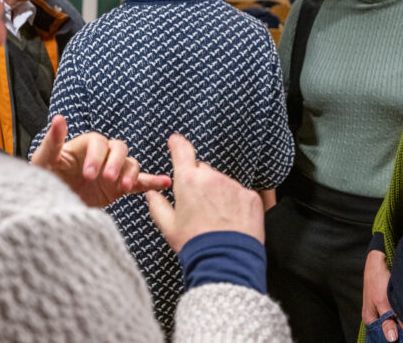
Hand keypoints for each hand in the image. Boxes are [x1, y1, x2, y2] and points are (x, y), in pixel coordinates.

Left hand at [31, 115, 171, 206]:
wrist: (51, 204)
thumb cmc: (45, 178)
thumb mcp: (44, 160)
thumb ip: (53, 141)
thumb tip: (59, 118)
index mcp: (86, 144)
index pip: (98, 142)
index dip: (96, 156)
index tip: (89, 174)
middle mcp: (103, 154)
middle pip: (119, 149)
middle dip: (115, 163)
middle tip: (107, 179)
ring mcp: (113, 170)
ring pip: (131, 163)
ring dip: (130, 173)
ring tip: (125, 187)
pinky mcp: (119, 187)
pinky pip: (140, 182)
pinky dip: (153, 181)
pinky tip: (165, 182)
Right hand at [146, 133, 264, 252]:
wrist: (225, 262)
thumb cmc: (194, 245)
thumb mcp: (169, 227)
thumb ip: (158, 206)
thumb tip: (152, 194)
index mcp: (188, 181)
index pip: (182, 151)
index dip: (178, 144)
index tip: (176, 141)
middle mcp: (211, 178)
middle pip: (203, 170)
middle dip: (199, 182)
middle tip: (198, 206)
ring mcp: (233, 186)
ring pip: (222, 183)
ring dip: (218, 194)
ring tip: (216, 220)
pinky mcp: (250, 196)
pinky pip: (240, 194)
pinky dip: (235, 204)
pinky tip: (231, 222)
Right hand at [363, 249, 398, 340]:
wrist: (378, 259)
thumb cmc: (377, 279)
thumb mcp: (382, 302)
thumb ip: (388, 321)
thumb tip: (392, 339)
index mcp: (370, 319)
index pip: (383, 336)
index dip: (396, 338)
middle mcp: (375, 316)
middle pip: (389, 329)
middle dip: (400, 332)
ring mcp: (382, 309)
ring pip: (395, 322)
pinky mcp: (388, 302)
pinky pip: (397, 314)